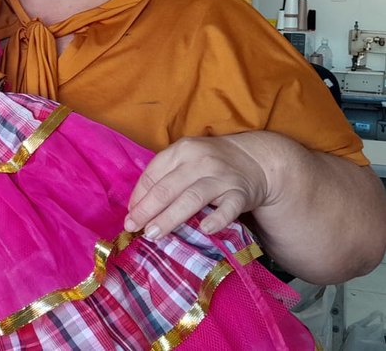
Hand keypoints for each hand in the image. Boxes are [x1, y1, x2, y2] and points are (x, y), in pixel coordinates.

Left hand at [124, 133, 273, 239]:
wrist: (255, 160)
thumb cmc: (210, 163)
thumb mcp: (185, 160)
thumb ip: (162, 178)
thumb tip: (136, 207)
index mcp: (181, 150)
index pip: (153, 175)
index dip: (138, 197)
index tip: (130, 215)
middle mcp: (200, 161)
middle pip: (167, 188)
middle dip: (147, 209)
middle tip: (133, 227)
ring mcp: (221, 177)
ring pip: (191, 198)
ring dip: (170, 218)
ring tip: (154, 234)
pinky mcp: (241, 193)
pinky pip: (228, 208)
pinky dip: (217, 219)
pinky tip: (205, 230)